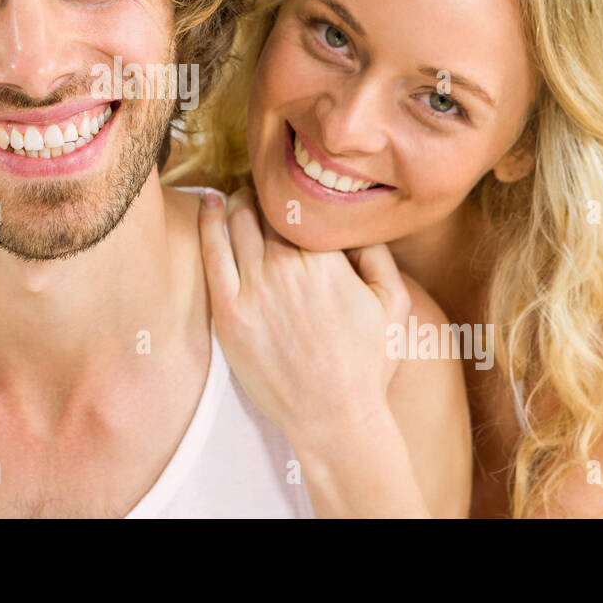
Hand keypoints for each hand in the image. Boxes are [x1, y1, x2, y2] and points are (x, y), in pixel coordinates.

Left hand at [197, 187, 410, 448]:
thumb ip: (378, 254)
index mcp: (327, 262)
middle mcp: (287, 268)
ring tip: (239, 196)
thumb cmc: (368, 364)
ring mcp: (253, 290)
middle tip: (262, 186)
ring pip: (237, 222)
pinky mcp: (228, 313)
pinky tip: (210, 204)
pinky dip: (209, 222)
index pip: (300, 206)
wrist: (335, 418)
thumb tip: (356, 221)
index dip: (294, 190)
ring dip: (237, 201)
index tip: (292, 185)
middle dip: (264, 191)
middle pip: (266, 208)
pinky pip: (211, 254)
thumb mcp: (394, 303)